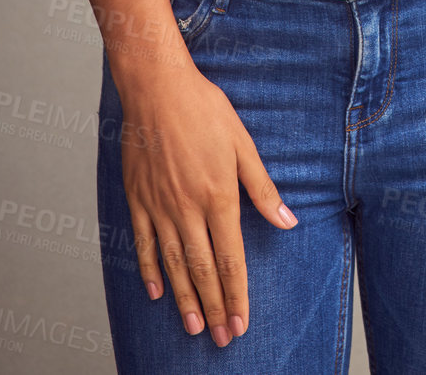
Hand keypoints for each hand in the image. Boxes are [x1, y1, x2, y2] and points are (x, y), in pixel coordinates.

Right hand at [118, 57, 296, 344]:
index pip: (230, 259)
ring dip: (185, 300)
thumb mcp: (242, 144)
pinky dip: (150, 271)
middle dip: (215, 308)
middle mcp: (187, 209)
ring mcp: (159, 207)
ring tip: (195, 327)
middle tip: (223, 339)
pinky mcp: (137, 199)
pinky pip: (143, 244)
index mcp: (218, 196)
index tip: (242, 322)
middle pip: (203, 271)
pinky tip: (158, 292)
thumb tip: (288, 221)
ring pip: (174, 265)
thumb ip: (263, 188)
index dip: (237, 295)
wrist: (156, 88)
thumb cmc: (204, 110)